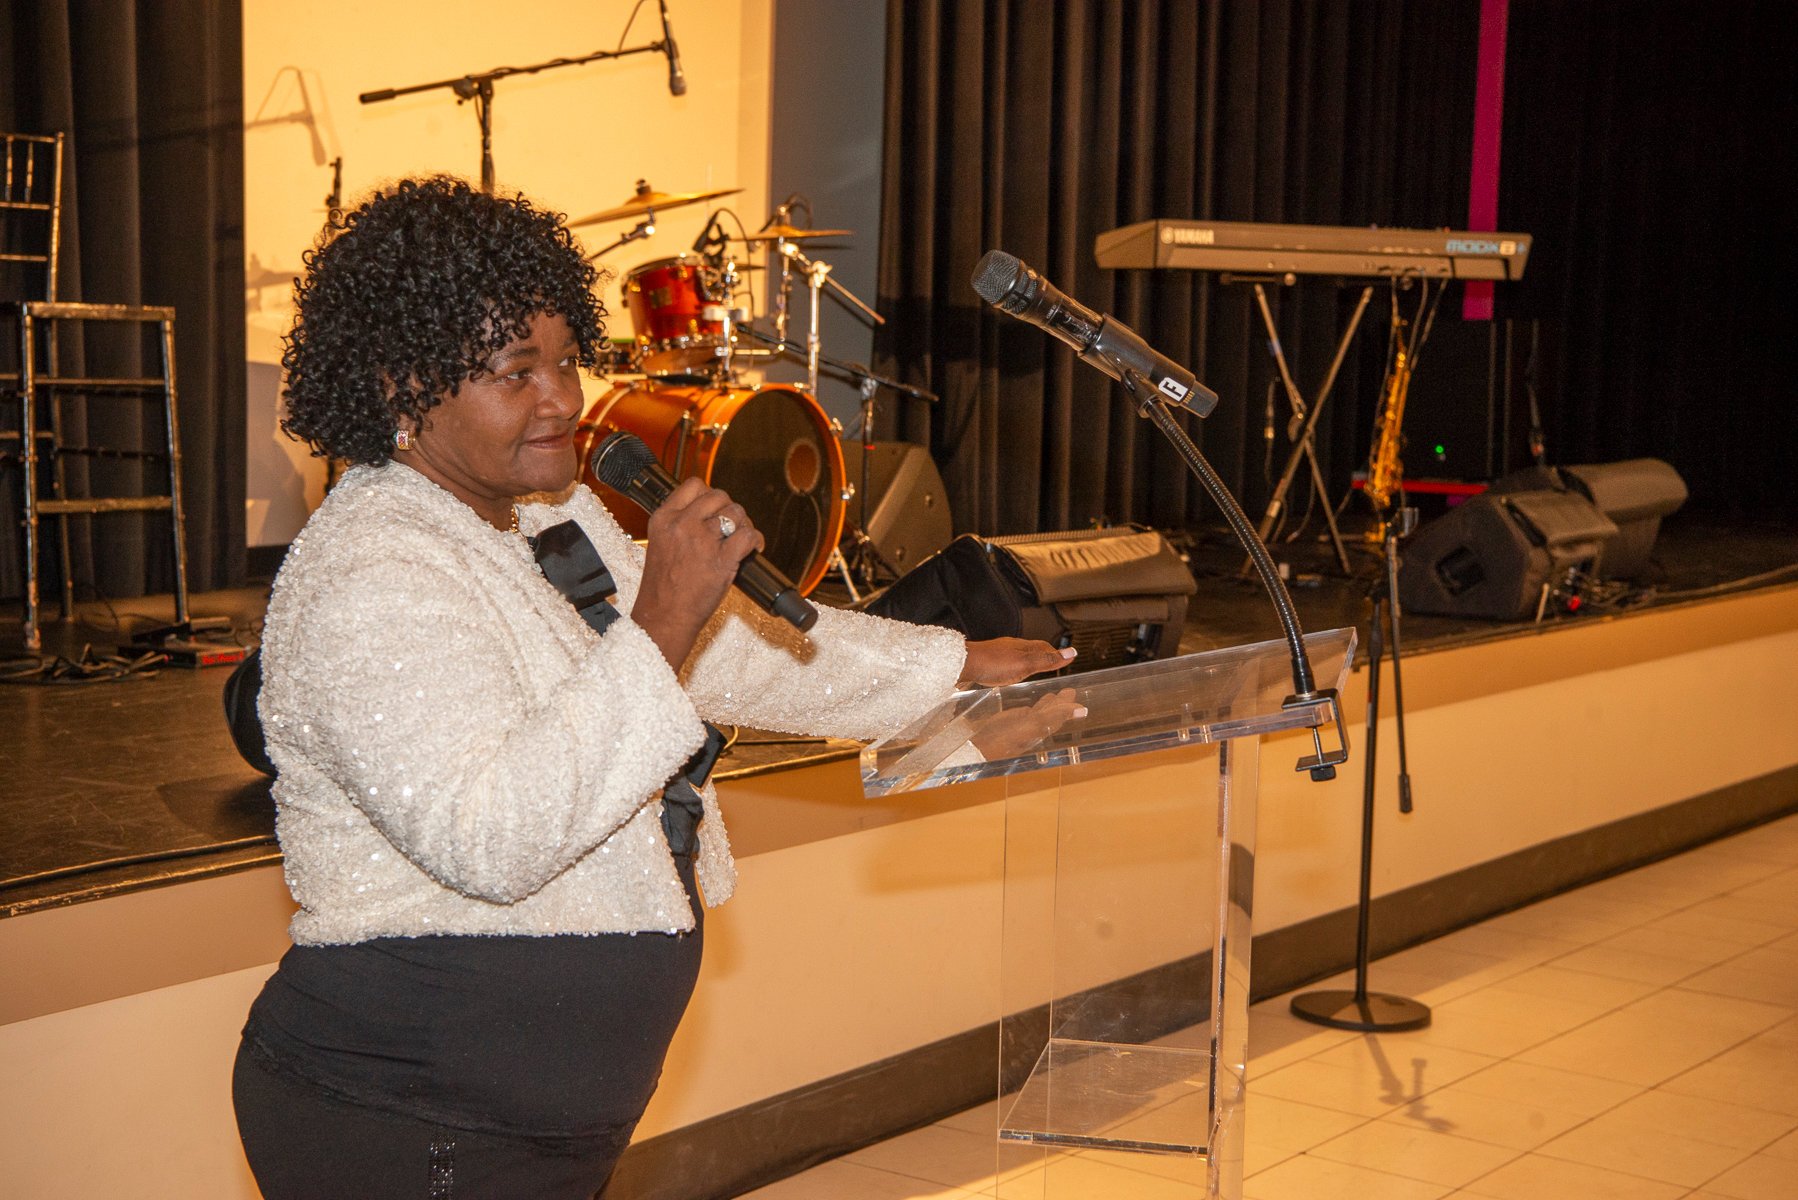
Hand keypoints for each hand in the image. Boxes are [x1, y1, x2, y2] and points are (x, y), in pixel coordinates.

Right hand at [632, 477, 763, 668]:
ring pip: (736, 513)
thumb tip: (709, 513)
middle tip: (732, 526)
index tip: (715, 508)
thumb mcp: (660, 544)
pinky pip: (748, 535)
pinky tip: (754, 548)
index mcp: (664, 518)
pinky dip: (756, 540)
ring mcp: (702, 541)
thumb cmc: (663, 588)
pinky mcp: (722, 560)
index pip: (694, 485)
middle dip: (729, 508)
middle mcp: (682, 525)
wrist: (664, 617)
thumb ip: (679, 524)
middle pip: (719, 496)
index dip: (710, 495)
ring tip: (742, 538)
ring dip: (744, 524)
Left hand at [959, 637, 1074, 687]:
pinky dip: (1015, 666)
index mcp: (1024, 647)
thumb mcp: (1025, 664)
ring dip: (1030, 661)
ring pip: (1019, 655)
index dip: (1056, 653)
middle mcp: (1012, 647)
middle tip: (1053, 663)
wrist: (963, 664)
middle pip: (1033, 649)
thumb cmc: (992, 664)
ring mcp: (999, 653)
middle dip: (1045, 655)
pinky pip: (1007, 661)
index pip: (1045, 647)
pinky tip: (1010, 672)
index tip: (1066, 659)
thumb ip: (1047, 660)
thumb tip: (1071, 652)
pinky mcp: (988, 660)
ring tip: (1035, 669)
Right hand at [970, 687, 1086, 758]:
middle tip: (1069, 691)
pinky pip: (1028, 711)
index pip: (1061, 716)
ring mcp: (1024, 724)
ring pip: (1041, 711)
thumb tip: (1083, 711)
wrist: (980, 746)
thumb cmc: (1006, 738)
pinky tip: (1031, 704)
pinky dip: (1034, 706)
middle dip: (1061, 703)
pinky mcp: (1012, 720)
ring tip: (1055, 694)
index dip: (1070, 708)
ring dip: (1049, 703)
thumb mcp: (1035, 724)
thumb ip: (1058, 715)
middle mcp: (1036, 726)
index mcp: (1044, 727)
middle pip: (1053, 713)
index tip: (1076, 696)